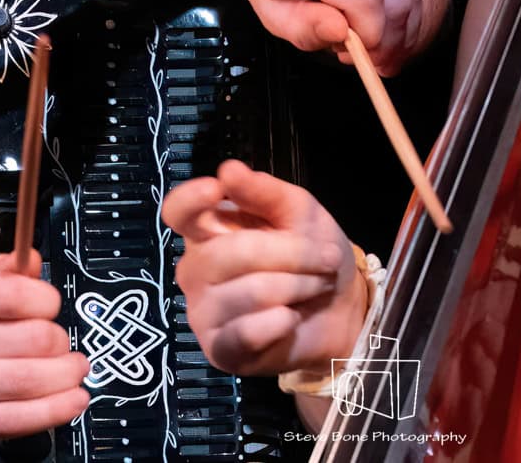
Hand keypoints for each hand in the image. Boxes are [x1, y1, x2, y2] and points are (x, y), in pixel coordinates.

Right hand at [0, 248, 90, 461]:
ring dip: (64, 378)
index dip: (46, 298)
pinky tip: (70, 402)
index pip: (9, 292)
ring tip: (74, 373)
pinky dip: (51, 411)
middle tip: (65, 348)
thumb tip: (30, 258)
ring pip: (25, 380)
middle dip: (61, 343)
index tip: (54, 306)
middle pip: (27, 337)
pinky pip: (11, 418)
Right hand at [162, 160, 370, 378]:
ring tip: (316, 286)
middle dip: (287, 254)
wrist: (343, 309)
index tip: (217, 190)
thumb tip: (228, 169)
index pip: (177, 213)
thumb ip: (265, 191)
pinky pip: (244, 334)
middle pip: (222, 255)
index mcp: (209, 231)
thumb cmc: (313, 250)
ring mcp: (204, 314)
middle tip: (323, 258)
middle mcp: (197, 271)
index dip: (189, 200)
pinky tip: (291, 317)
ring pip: (245, 293)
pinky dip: (279, 322)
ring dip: (295, 286)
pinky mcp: (221, 351)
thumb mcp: (299, 211)